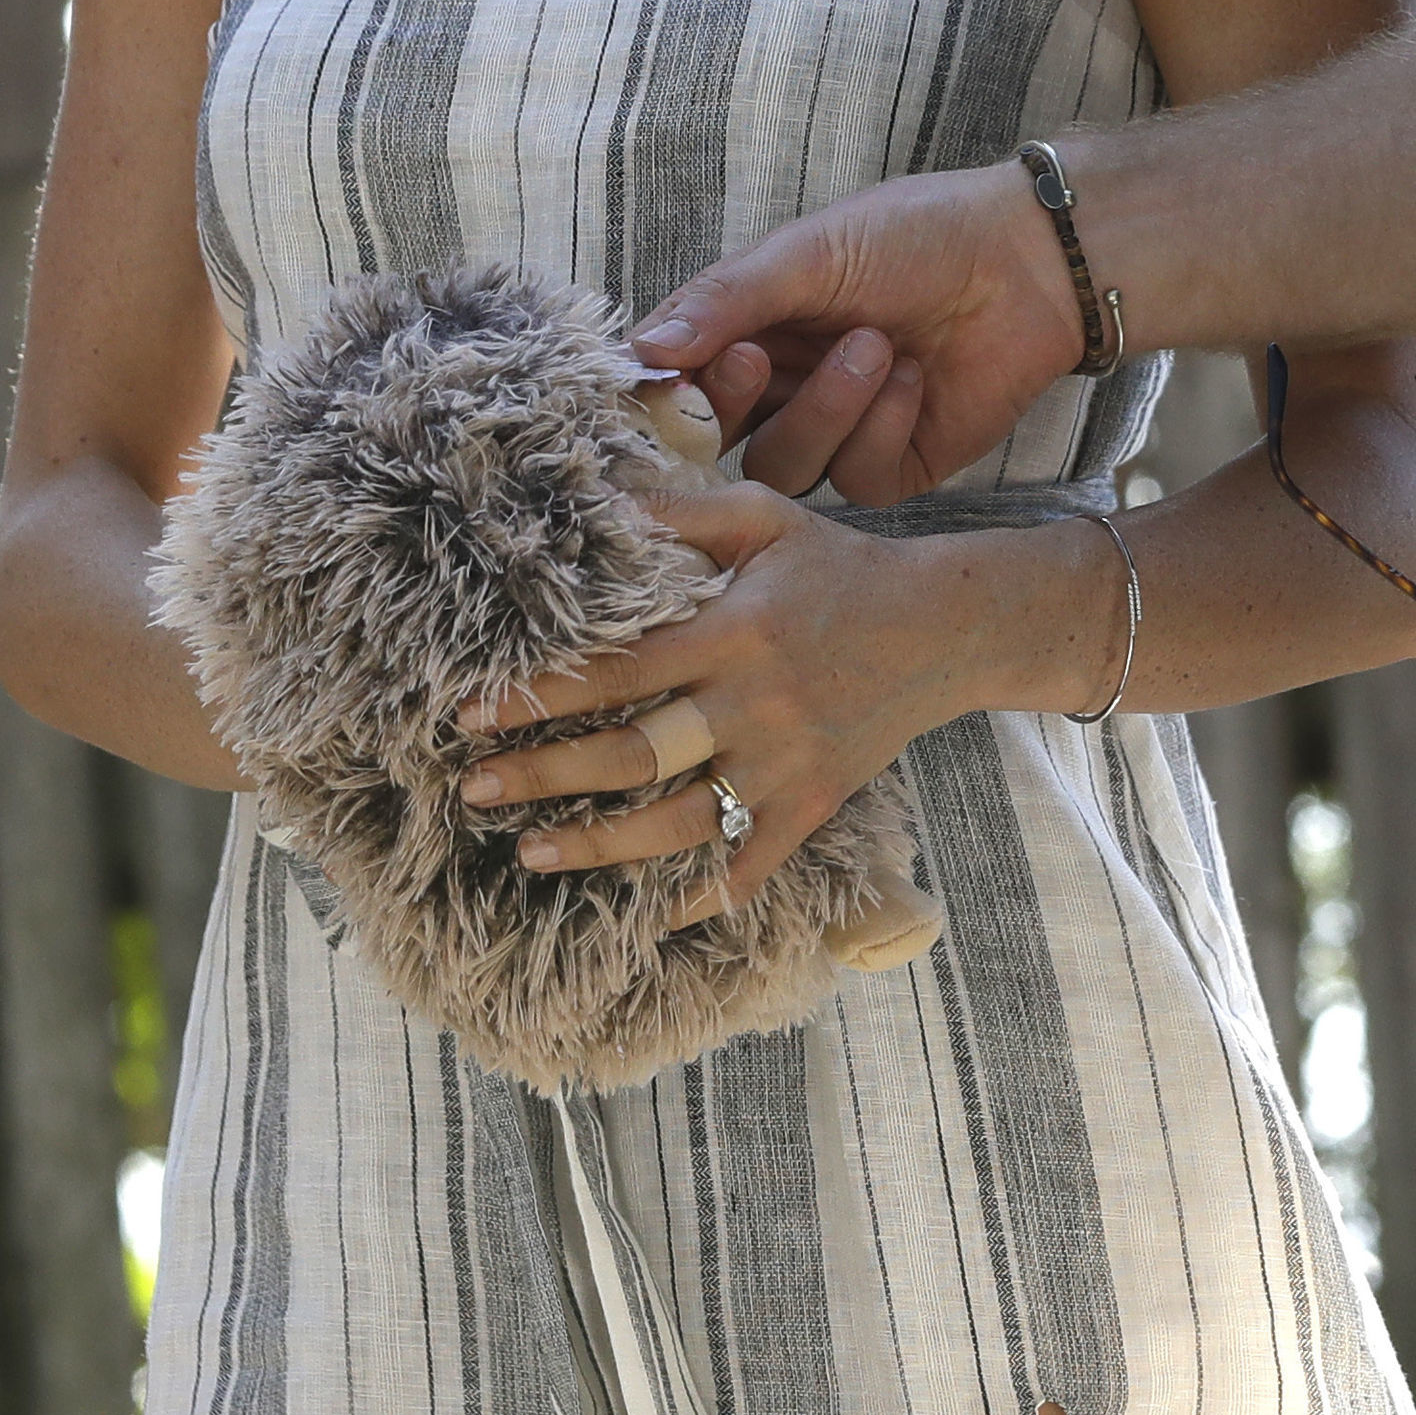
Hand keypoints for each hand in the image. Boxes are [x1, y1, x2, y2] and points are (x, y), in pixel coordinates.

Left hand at [454, 485, 983, 907]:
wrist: (945, 628)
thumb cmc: (841, 565)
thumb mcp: (766, 518)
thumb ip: (683, 510)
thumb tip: (599, 500)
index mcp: (735, 630)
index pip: (618, 670)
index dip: (540, 694)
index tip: (470, 713)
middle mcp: (754, 704)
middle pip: (634, 754)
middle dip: (545, 776)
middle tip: (473, 790)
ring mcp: (784, 765)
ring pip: (677, 822)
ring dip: (597, 846)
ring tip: (529, 854)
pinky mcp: (811, 805)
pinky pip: (746, 866)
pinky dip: (696, 897)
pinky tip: (642, 914)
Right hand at [632, 160, 1083, 504]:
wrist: (1027, 259)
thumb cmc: (917, 235)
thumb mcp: (811, 251)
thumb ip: (726, 301)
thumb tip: (643, 348)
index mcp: (750, 331)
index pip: (678, 383)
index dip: (670, 391)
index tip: (675, 374)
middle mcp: (784, 388)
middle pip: (718, 440)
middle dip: (734, 406)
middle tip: (759, 360)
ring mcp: (838, 433)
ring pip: (785, 467)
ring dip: (824, 410)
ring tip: (875, 346)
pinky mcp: (894, 466)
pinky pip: (856, 479)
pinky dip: (882, 426)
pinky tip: (917, 377)